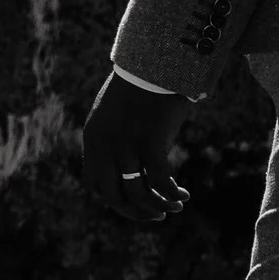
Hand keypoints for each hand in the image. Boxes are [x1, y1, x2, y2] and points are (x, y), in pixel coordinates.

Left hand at [82, 71, 193, 222]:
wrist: (154, 64)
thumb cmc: (140, 87)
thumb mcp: (116, 115)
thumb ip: (115, 140)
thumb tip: (129, 166)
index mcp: (94, 139)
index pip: (96, 184)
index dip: (116, 201)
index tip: (136, 204)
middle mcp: (106, 145)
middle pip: (114, 195)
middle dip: (136, 212)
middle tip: (158, 215)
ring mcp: (127, 144)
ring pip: (138, 193)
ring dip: (158, 205)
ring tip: (177, 206)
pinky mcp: (150, 141)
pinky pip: (160, 180)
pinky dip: (172, 193)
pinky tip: (184, 195)